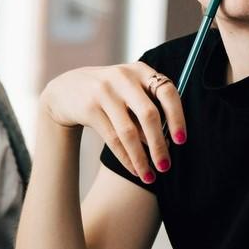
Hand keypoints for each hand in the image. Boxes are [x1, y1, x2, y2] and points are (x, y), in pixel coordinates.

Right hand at [41, 62, 186, 182]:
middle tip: (166, 167)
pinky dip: (125, 157)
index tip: (181, 141)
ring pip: (128, 131)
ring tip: (150, 176)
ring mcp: (104, 91)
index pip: (167, 92)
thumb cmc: (110, 93)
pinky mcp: (89, 107)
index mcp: (141, 71)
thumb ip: (149, 107)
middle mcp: (124, 77)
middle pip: (149, 114)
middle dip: (159, 145)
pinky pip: (112, 138)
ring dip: (141, 158)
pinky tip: (134, 169)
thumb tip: (169, 142)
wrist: (67, 89)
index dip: (177, 117)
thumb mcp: (130, 89)